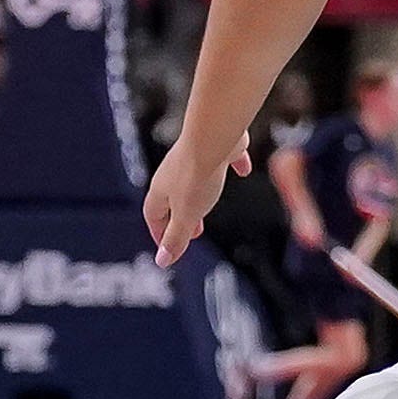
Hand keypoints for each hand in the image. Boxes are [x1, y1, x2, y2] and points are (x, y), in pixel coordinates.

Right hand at [146, 128, 252, 266]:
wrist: (214, 137)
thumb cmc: (197, 175)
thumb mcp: (186, 216)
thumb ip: (176, 237)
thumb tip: (162, 261)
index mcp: (162, 189)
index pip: (153, 214)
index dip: (159, 232)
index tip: (168, 246)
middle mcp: (174, 171)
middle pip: (172, 197)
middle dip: (181, 216)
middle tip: (192, 231)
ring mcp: (195, 157)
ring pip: (194, 178)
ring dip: (200, 195)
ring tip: (210, 205)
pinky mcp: (218, 146)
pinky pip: (225, 158)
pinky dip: (232, 166)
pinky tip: (244, 171)